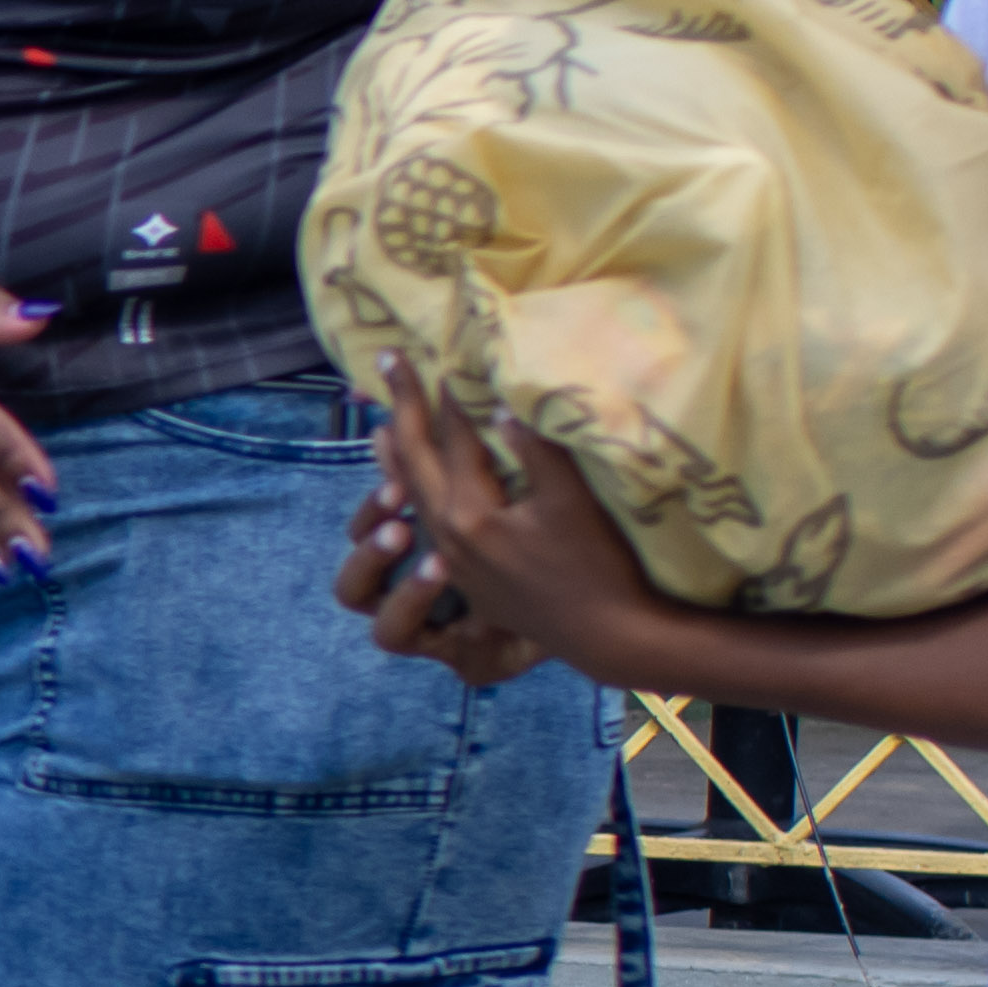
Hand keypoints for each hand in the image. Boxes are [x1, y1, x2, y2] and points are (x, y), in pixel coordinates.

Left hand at [367, 376, 695, 690]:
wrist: (606, 637)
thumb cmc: (597, 567)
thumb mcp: (572, 502)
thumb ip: (536, 450)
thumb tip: (500, 403)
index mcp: (468, 514)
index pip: (449, 438)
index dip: (445, 392)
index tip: (438, 349)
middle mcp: (448, 536)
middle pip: (414, 460)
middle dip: (403, 408)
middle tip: (389, 362)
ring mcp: (454, 560)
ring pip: (412, 495)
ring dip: (395, 456)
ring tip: (381, 426)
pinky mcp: (468, 576)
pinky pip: (427, 521)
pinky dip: (412, 493)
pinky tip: (415, 488)